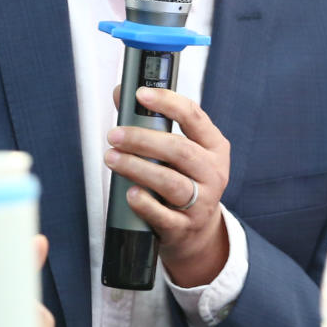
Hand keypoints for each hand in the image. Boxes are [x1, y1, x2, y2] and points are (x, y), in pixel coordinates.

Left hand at [106, 85, 230, 286]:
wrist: (196, 232)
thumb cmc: (183, 179)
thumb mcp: (178, 151)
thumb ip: (152, 122)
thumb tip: (122, 93)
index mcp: (214, 146)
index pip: (194, 116)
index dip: (167, 102)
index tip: (140, 94)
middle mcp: (213, 172)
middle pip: (179, 150)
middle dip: (143, 139)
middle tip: (115, 135)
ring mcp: (202, 202)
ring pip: (171, 182)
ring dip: (137, 168)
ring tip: (112, 159)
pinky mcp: (185, 228)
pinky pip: (164, 216)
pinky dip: (145, 204)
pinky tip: (130, 194)